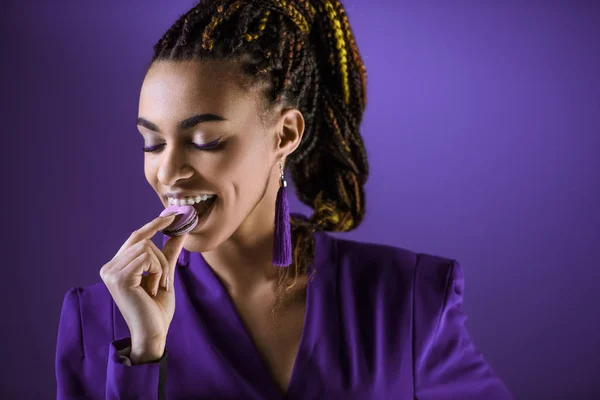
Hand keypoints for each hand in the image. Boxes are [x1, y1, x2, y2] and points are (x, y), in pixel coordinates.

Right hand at [99, 213, 186, 362]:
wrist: (154, 332)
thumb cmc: (157, 309)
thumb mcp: (164, 274)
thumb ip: (168, 253)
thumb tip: (179, 231)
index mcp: (116, 266)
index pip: (135, 237)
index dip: (154, 225)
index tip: (173, 214)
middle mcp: (109, 267)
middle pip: (143, 240)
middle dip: (162, 257)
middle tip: (166, 280)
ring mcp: (111, 272)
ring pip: (147, 248)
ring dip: (161, 267)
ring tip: (157, 287)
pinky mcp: (119, 278)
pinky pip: (147, 258)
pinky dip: (158, 272)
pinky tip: (153, 290)